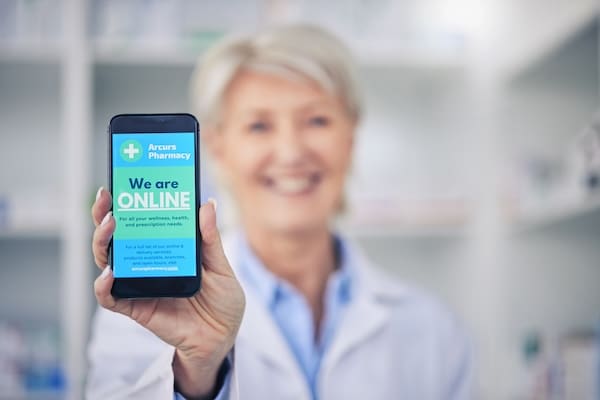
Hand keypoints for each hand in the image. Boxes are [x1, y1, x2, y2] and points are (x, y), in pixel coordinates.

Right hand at [91, 188, 244, 397]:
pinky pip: (110, 297)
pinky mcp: (135, 307)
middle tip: (109, 197)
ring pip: (107, 260)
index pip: (140, 221)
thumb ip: (210, 239)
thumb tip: (207, 204)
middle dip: (105, 214)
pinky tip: (111, 273)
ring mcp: (138, 283)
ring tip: (111, 225)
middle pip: (116, 236)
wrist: (222, 336)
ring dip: (103, 241)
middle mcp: (147, 261)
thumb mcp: (220, 266)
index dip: (128, 202)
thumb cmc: (222, 299)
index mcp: (166, 247)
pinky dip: (104, 286)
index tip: (124, 181)